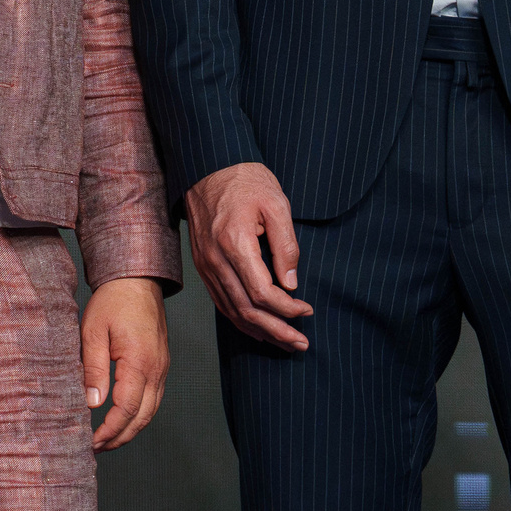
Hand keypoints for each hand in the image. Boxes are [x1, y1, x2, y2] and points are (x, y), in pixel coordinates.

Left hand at [81, 277, 169, 449]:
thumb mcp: (93, 332)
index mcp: (140, 362)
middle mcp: (157, 370)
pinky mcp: (161, 365)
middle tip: (97, 448)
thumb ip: (93, 369)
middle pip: (143, 417)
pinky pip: (153, 399)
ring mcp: (162, 369)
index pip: (127, 409)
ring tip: (106, 440)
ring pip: (151, 411)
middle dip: (120, 437)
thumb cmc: (112, 302)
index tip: (92, 442)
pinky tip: (122, 418)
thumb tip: (92, 404)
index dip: (110, 430)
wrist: (137, 280)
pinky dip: (138, 415)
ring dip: (130, 429)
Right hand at [185, 161, 311, 349]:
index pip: (262, 293)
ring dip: (259, 330)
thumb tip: (291, 283)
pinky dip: (239, 319)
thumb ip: (286, 246)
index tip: (308, 309)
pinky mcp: (203, 264)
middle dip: (277, 330)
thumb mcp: (277, 205)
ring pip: (231, 310)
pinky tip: (257, 327)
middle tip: (300, 343)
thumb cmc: (245, 181)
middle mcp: (216, 259)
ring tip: (284, 342)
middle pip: (246, 309)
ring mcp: (206, 263)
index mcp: (235, 243)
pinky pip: (220, 300)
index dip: (288, 309)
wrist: (208, 166)